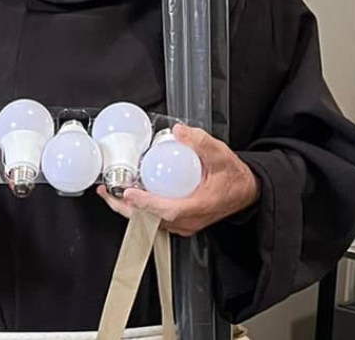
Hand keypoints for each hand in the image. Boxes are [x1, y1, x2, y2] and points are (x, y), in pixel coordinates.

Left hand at [97, 124, 259, 235]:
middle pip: (151, 220)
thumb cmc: (235, 178)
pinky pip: (156, 220)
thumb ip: (201, 142)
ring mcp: (185, 224)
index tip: (129, 193)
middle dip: (125, 208)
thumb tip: (180, 132)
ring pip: (151, 222)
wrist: (248, 191)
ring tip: (110, 194)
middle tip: (106, 193)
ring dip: (129, 210)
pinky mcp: (182, 222)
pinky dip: (140, 210)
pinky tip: (129, 198)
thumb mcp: (222, 155)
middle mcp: (189, 220)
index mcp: (199, 206)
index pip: (167, 210)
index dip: (146, 203)